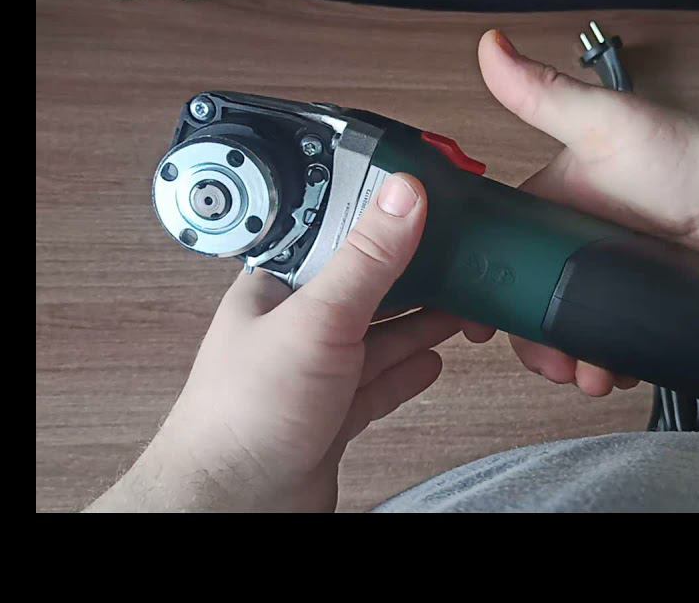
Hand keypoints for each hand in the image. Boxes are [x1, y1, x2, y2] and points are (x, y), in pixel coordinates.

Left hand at [87, 173, 459, 511]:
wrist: (234, 504)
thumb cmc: (244, 415)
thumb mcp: (317, 320)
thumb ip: (366, 260)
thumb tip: (404, 194)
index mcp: (278, 287)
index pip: (338, 235)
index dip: (385, 216)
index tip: (431, 201)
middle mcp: (295, 325)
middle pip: (367, 286)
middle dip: (416, 274)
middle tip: (462, 260)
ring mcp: (315, 373)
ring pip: (379, 336)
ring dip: (421, 320)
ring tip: (463, 303)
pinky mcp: (332, 415)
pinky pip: (379, 383)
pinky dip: (409, 371)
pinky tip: (432, 359)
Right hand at [460, 30, 698, 396]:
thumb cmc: (684, 155)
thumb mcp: (606, 122)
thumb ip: (545, 93)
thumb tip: (492, 48)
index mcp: (550, 204)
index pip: (501, 251)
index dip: (488, 288)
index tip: (480, 320)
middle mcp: (573, 242)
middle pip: (531, 302)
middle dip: (533, 340)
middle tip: (551, 361)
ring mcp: (606, 275)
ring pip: (568, 327)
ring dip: (570, 356)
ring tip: (589, 372)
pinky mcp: (639, 301)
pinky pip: (610, 336)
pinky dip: (606, 358)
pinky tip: (614, 368)